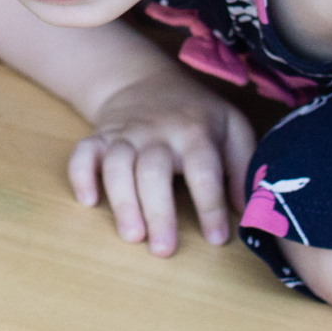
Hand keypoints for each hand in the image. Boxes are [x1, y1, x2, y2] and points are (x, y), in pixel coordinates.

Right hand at [69, 72, 256, 256]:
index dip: (210, 205)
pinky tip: (89, 201)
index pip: (204, 169)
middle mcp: (157, 133)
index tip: (216, 238)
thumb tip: (250, 211)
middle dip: (158, 212)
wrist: (144, 79)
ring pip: (117, 165)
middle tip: (163, 250)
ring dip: (122, 201)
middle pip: (153, 170)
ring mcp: (124, 134)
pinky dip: (81, 176)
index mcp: (195, 131)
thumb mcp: (232, 127)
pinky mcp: (99, 137)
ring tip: (132, 235)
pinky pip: (82, 154)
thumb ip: (244, 165)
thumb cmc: (196, 114)